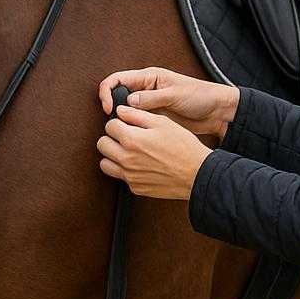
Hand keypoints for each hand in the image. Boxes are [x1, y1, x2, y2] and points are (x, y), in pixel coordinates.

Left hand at [96, 105, 210, 199]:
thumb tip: (121, 110)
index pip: (109, 126)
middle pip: (102, 144)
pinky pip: (121, 177)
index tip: (126, 124)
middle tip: (125, 137)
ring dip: (112, 156)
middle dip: (111, 138)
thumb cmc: (184, 147)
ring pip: (105, 163)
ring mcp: (130, 176)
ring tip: (127, 151)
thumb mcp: (163, 123)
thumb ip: (137, 115)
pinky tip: (139, 165)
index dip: (118, 122)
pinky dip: (125, 170)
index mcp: (131, 140)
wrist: (197, 174)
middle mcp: (126, 159)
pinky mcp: (136, 188)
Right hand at [97, 67, 239, 139]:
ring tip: (122, 132)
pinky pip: (136, 122)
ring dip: (121, 120)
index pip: (117, 79)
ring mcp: (149, 105)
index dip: (107, 92)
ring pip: (124, 111)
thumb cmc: (200, 96)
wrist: (217, 112)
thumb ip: (152, 98)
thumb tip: (128, 102)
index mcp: (149, 77)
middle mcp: (145, 89)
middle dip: (111, 108)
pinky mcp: (154, 118)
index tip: (108, 109)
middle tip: (114, 124)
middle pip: (117, 95)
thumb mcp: (175, 95)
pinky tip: (132, 137)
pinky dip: (131, 128)